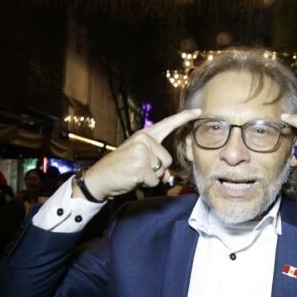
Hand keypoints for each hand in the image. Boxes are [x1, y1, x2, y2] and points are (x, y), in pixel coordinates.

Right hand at [77, 108, 201, 200]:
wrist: (98, 179)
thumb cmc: (120, 169)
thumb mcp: (138, 159)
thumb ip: (156, 162)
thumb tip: (167, 176)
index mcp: (143, 135)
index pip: (167, 124)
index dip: (183, 118)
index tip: (198, 111)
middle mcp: (143, 140)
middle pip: (168, 159)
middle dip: (157, 170)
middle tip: (138, 170)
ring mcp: (141, 153)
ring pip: (162, 171)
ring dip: (151, 178)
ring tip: (134, 174)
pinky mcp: (139, 166)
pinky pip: (154, 181)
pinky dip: (146, 185)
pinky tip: (132, 179)